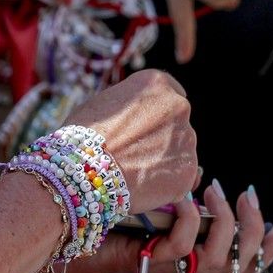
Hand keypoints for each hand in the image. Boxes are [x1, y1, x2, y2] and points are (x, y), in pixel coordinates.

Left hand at [65, 182, 272, 272]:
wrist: (59, 232)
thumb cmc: (104, 216)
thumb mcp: (152, 205)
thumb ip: (180, 197)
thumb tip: (202, 173)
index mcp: (188, 262)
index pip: (238, 270)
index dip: (264, 256)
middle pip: (236, 270)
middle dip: (251, 233)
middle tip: (248, 196)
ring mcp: (164, 272)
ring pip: (215, 261)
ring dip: (223, 223)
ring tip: (216, 191)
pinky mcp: (146, 264)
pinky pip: (181, 247)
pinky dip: (188, 219)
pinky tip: (182, 196)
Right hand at [68, 69, 197, 212]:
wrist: (85, 170)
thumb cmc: (85, 136)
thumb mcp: (105, 104)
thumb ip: (132, 106)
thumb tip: (139, 117)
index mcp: (157, 84)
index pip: (171, 96)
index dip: (158, 115)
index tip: (147, 129)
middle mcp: (179, 106)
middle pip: (177, 126)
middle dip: (163, 140)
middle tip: (137, 156)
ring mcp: (187, 139)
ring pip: (181, 152)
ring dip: (165, 162)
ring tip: (136, 174)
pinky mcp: (188, 169)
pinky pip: (182, 178)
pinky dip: (168, 185)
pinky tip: (144, 188)